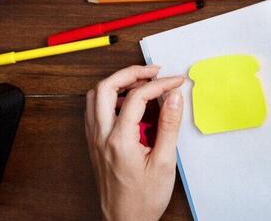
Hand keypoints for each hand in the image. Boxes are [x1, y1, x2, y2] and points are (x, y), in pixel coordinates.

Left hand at [85, 65, 184, 220]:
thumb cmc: (143, 199)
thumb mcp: (164, 162)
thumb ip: (169, 125)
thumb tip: (174, 97)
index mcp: (119, 140)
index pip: (137, 97)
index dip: (160, 84)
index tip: (176, 82)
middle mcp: (101, 137)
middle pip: (105, 88)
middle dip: (130, 73)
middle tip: (153, 71)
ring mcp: (94, 140)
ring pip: (93, 97)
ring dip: (116, 83)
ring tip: (141, 82)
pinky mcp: (94, 145)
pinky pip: (94, 111)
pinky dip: (109, 98)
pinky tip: (127, 103)